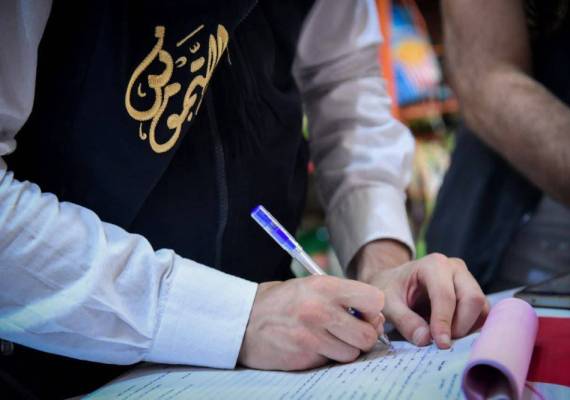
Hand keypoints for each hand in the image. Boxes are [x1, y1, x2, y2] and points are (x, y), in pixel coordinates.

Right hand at [238, 276, 384, 370]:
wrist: (243, 321)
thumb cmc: (281, 302)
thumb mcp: (311, 286)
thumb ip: (342, 298)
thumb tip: (376, 317)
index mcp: (325, 286)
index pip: (374, 300)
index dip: (373, 310)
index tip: (363, 313)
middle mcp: (320, 309)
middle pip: (369, 333)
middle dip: (364, 336)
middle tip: (350, 331)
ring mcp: (312, 335)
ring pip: (353, 353)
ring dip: (346, 349)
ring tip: (328, 338)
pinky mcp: (304, 355)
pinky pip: (332, 362)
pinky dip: (328, 357)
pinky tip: (313, 346)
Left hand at [354, 241, 488, 348]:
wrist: (396, 281)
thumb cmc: (392, 289)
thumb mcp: (388, 304)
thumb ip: (404, 321)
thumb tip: (425, 339)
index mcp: (433, 265)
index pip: (446, 295)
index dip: (444, 321)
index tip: (440, 344)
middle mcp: (455, 268)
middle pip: (473, 298)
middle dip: (461, 325)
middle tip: (442, 341)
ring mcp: (467, 278)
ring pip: (482, 307)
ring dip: (468, 327)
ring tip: (444, 336)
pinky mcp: (473, 291)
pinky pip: (483, 312)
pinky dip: (472, 327)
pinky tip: (453, 332)